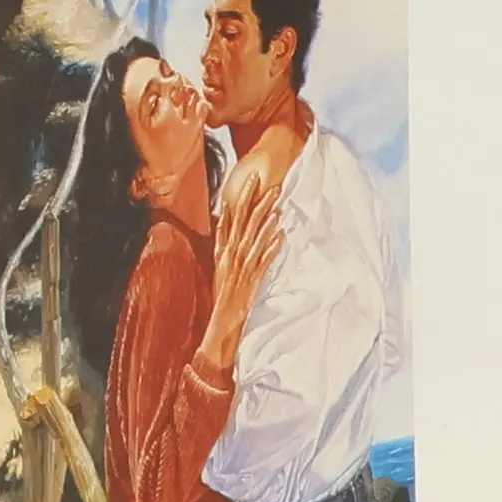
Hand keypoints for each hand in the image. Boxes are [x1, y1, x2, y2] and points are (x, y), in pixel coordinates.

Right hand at [200, 173, 284, 373]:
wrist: (222, 322)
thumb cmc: (222, 295)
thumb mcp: (220, 266)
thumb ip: (225, 245)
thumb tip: (228, 223)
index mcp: (223, 249)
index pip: (232, 216)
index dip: (242, 197)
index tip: (252, 179)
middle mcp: (231, 254)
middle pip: (245, 222)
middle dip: (257, 201)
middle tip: (269, 182)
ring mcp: (242, 266)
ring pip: (255, 236)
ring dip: (267, 219)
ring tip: (278, 203)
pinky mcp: (253, 278)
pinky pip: (264, 259)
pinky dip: (273, 246)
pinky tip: (282, 234)